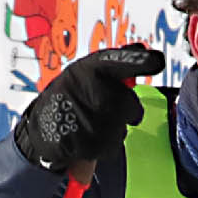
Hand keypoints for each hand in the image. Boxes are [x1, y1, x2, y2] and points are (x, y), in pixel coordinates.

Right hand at [12, 45, 164, 176]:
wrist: (41, 124)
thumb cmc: (71, 95)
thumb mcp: (87, 72)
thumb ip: (116, 64)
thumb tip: (143, 50)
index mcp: (91, 67)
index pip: (123, 61)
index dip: (142, 61)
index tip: (157, 61)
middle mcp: (88, 88)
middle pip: (131, 107)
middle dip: (128, 113)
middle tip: (108, 111)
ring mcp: (85, 116)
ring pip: (122, 131)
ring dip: (113, 131)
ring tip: (92, 124)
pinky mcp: (81, 141)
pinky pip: (109, 148)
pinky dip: (102, 147)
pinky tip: (86, 137)